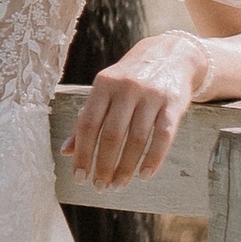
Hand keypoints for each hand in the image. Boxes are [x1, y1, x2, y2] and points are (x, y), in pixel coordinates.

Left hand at [65, 33, 206, 189]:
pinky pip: (163, 136)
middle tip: (101, 186)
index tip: (80, 177)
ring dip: (126, 167)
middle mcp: (126, 88)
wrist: (170, 54)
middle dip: (104, 165)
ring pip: (136, 138)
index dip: (83, 153)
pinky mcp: (174, 102)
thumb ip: (88, 118)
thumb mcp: (105, 91)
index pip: (88, 124)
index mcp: (104, 85)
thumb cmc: (130, 79)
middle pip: (112, 134)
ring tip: (119, 184)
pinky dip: (153, 159)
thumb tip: (66, 151)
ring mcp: (151, 94)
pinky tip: (145, 174)